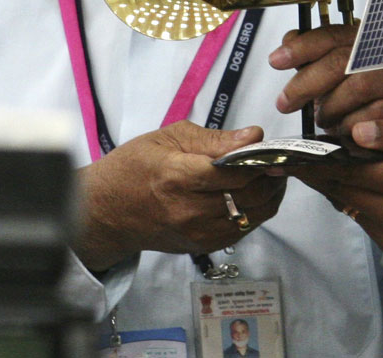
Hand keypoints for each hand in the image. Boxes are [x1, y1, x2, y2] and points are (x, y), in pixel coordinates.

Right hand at [74, 121, 286, 270]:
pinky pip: (242, 230)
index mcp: (177, 177)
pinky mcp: (202, 247)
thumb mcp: (167, 137)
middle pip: (249, 195)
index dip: (258, 158)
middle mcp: (189, 211)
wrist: (106, 211)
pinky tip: (254, 194)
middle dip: (270, 175)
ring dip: (269, 195)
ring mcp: (197, 234)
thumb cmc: (133, 166)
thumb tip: (253, 136)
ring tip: (270, 175)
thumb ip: (213, 139)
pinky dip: (255, 211)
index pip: (233, 172)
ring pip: (252, 216)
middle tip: (275, 158)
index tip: (267, 144)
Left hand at [269, 25, 382, 131]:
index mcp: (375, 40)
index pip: (334, 34)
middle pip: (343, 59)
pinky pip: (378, 116)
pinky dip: (353, 128)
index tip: (276, 60)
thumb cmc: (369, 108)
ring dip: (332, 108)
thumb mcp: (340, 81)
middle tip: (285, 102)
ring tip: (323, 121)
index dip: (302, 46)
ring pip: (360, 86)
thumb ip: (316, 61)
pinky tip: (345, 134)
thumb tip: (288, 43)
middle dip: (307, 83)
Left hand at [294, 116, 382, 254]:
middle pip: (338, 191)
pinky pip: (361, 215)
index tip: (280, 150)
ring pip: (346, 204)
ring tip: (314, 157)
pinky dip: (350, 194)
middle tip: (286, 152)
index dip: (310, 159)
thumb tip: (356, 130)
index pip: (344, 170)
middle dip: (312, 170)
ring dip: (330, 182)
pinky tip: (349, 173)